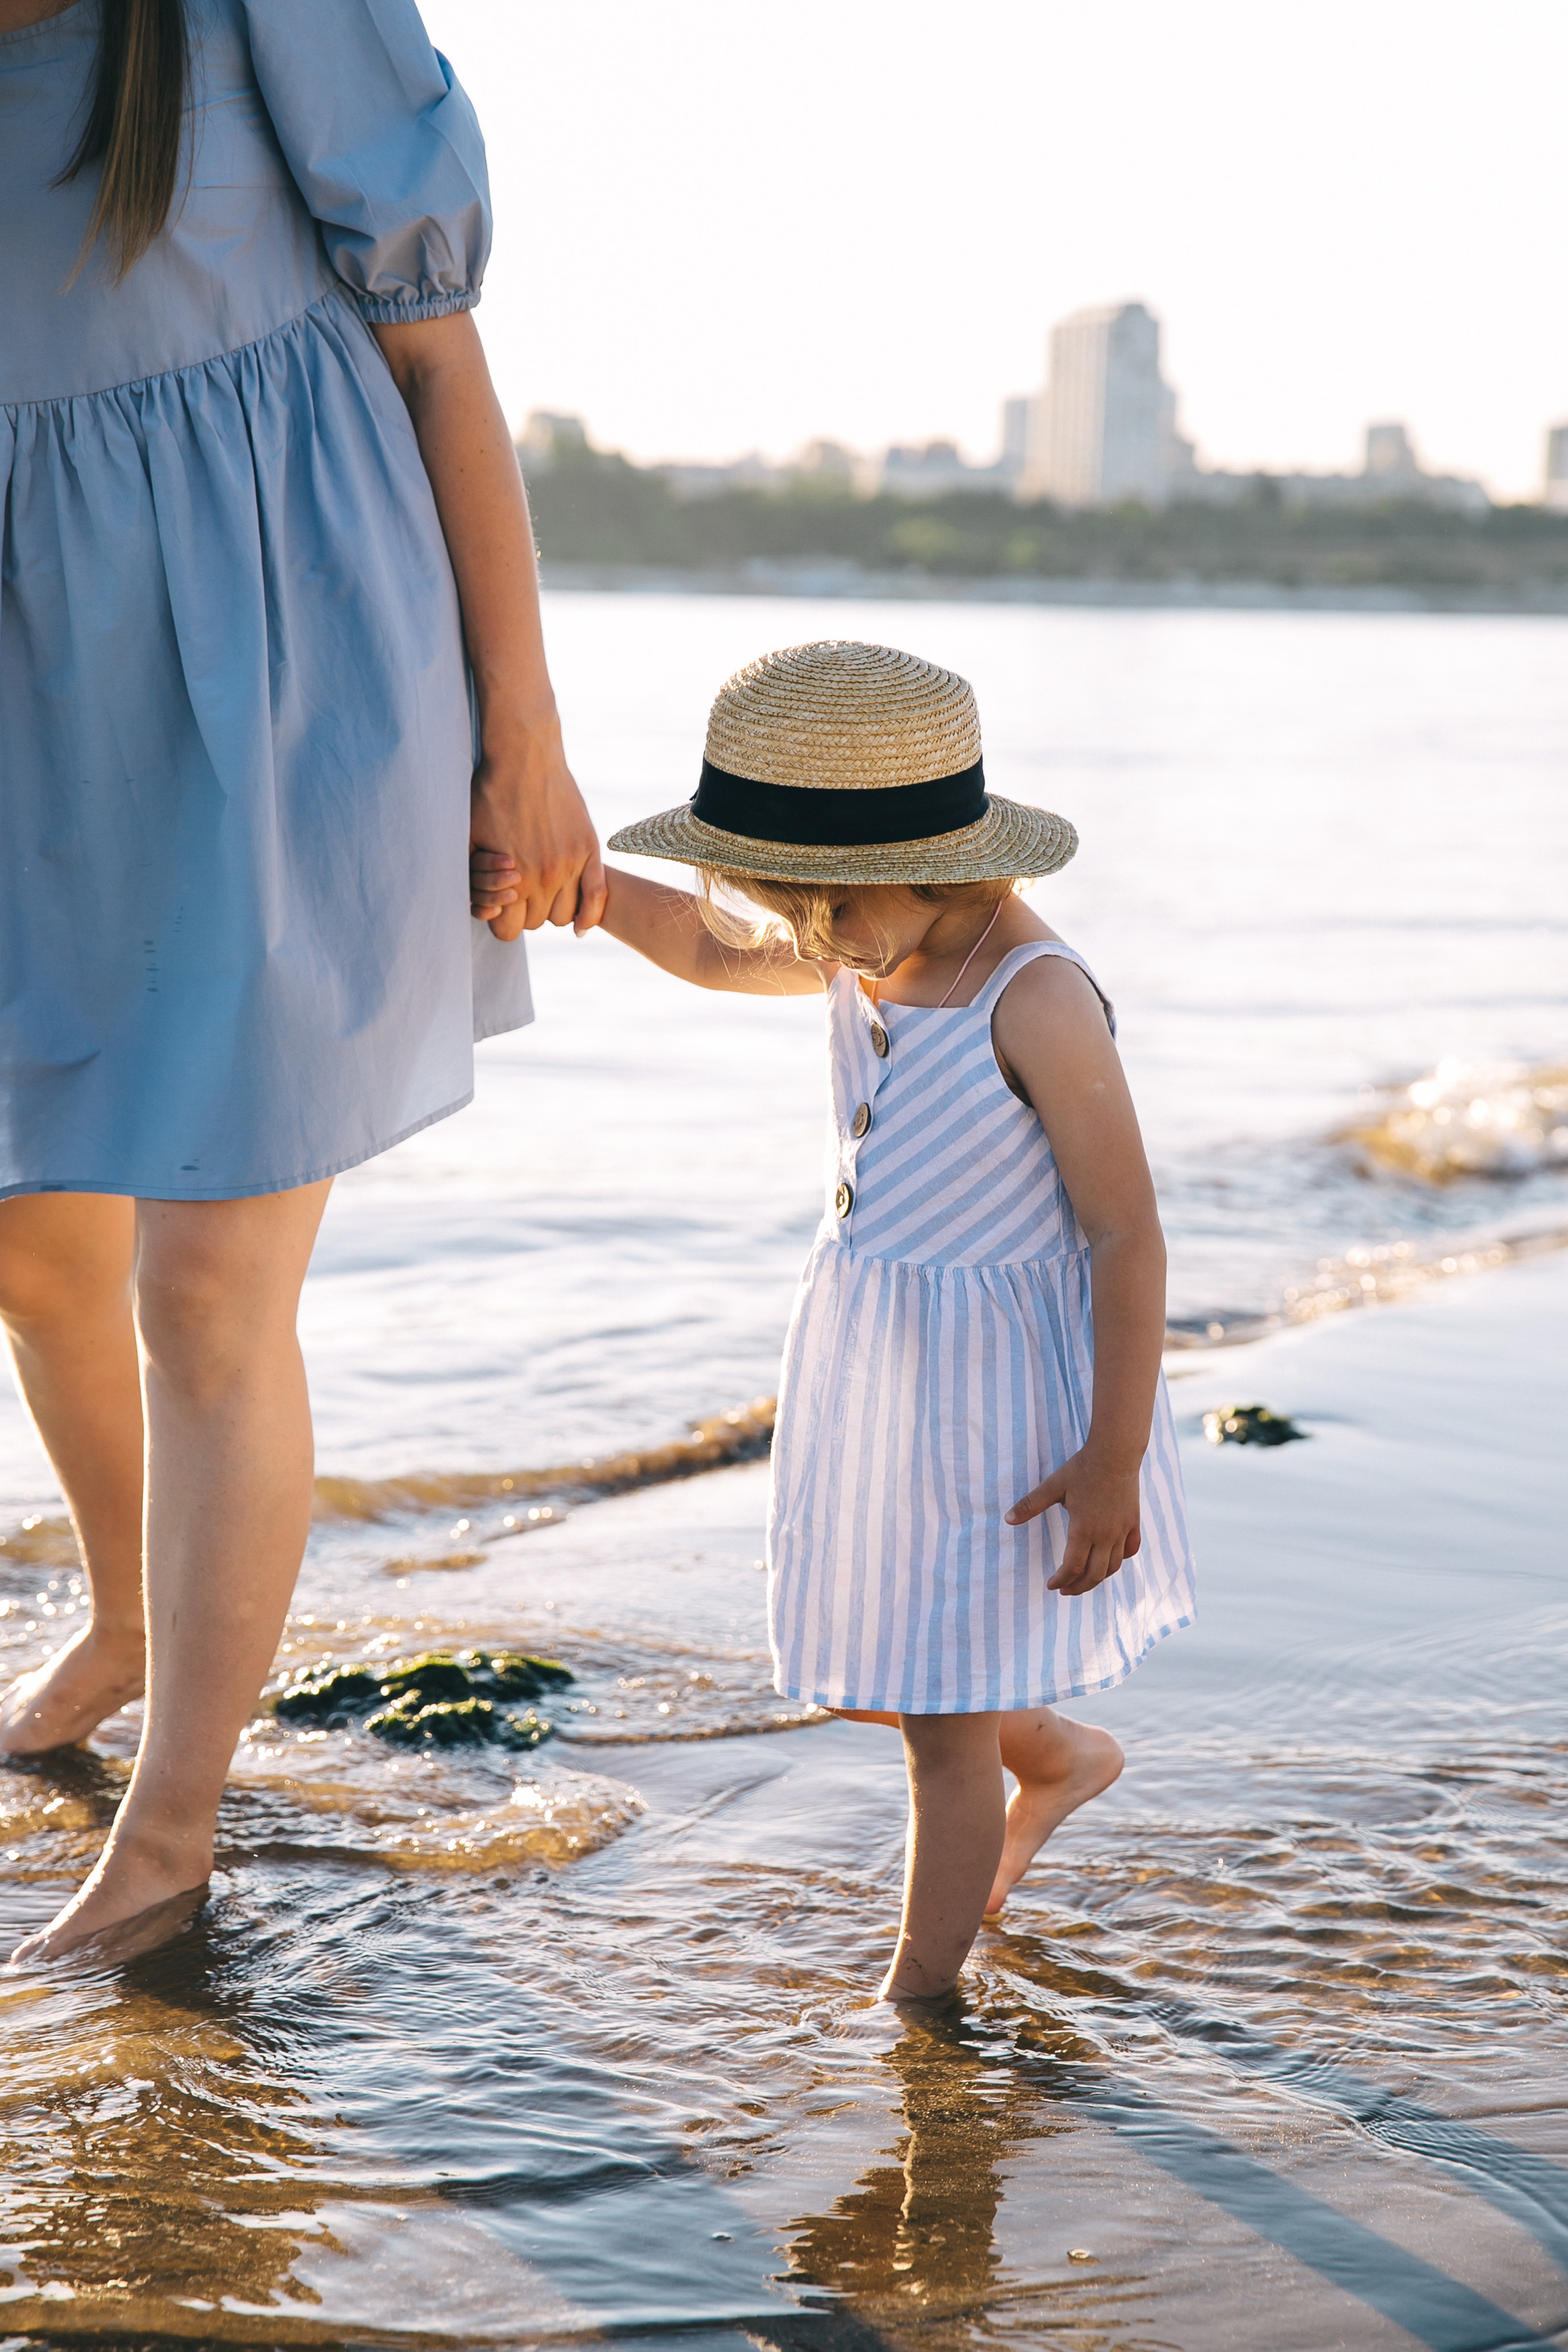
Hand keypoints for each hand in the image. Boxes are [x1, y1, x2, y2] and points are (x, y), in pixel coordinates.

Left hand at [469, 720, 606, 939]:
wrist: (524, 756)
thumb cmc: (490, 794)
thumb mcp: (471, 839)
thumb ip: (477, 878)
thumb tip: (486, 911)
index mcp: (513, 878)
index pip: (508, 930)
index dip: (503, 920)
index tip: (503, 906)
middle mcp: (544, 876)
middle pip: (537, 923)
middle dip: (527, 911)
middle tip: (523, 892)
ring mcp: (570, 864)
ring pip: (564, 917)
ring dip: (554, 909)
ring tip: (545, 891)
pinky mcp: (589, 849)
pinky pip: (597, 898)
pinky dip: (589, 917)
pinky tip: (580, 925)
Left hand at [1006, 1446, 1141, 1594]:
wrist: (1116, 1453)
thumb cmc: (1083, 1468)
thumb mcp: (1053, 1486)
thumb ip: (1031, 1505)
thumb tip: (1007, 1519)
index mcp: (1083, 1530)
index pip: (1072, 1567)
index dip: (1061, 1580)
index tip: (1051, 1585)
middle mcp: (1105, 1535)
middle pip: (1094, 1575)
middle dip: (1078, 1587)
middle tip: (1065, 1590)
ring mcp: (1122, 1530)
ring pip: (1113, 1566)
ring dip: (1098, 1578)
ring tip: (1084, 1580)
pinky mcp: (1134, 1522)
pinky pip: (1130, 1550)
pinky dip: (1120, 1560)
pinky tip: (1110, 1559)